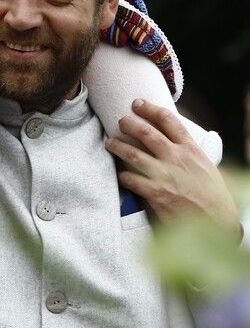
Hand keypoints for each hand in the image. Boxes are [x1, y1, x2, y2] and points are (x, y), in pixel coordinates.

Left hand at [106, 100, 241, 240]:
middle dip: (130, 123)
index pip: (168, 120)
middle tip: (121, 121)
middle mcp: (176, 158)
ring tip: (110, 142)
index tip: (138, 104)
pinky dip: (123, 176)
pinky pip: (131, 180)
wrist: (217, 223)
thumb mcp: (206, 166)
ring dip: (118, 146)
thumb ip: (190, 152)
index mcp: (190, 149)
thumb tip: (176, 139)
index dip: (150, 109)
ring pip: (133, 154)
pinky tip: (120, 175)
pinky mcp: (156, 194)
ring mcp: (164, 175)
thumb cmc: (214, 196)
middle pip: (146, 132)